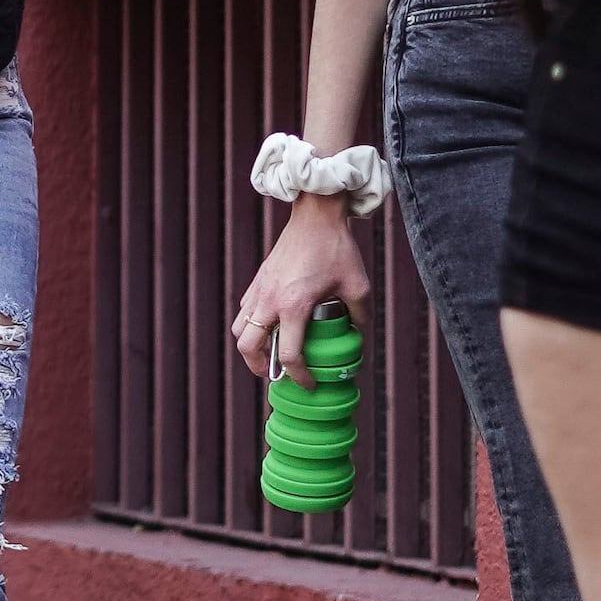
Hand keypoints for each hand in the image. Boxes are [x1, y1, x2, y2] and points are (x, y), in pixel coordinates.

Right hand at [228, 200, 377, 381]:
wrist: (315, 216)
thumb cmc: (336, 248)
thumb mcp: (359, 285)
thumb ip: (360, 314)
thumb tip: (358, 334)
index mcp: (294, 306)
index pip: (289, 355)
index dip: (299, 376)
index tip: (309, 384)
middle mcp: (270, 301)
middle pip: (249, 348)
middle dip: (260, 368)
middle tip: (277, 375)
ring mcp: (259, 290)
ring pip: (240, 330)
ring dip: (250, 349)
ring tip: (267, 355)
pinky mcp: (257, 281)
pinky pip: (244, 312)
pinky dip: (250, 326)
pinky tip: (269, 327)